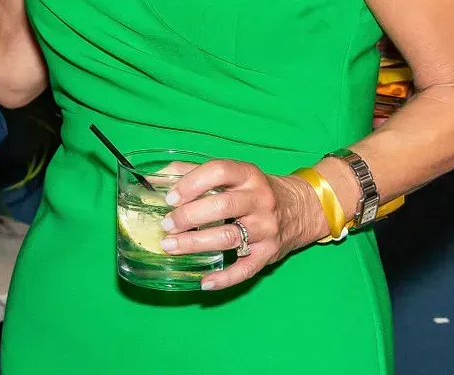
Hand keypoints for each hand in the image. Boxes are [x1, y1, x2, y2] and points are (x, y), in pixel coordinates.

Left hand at [157, 159, 326, 290]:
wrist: (300, 208)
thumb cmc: (252, 190)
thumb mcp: (231, 174)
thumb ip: (193, 172)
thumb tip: (153, 178)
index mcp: (247, 174)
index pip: (219, 171)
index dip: (192, 183)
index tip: (170, 198)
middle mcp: (260, 199)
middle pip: (222, 206)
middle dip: (189, 217)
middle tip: (166, 226)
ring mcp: (267, 228)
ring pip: (230, 237)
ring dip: (197, 244)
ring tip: (171, 247)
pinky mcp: (270, 253)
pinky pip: (247, 269)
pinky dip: (225, 278)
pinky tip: (204, 282)